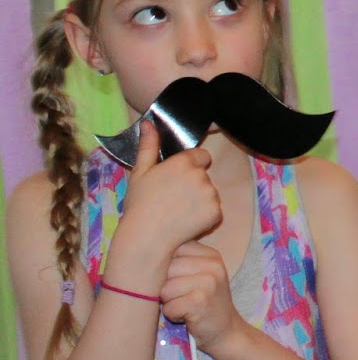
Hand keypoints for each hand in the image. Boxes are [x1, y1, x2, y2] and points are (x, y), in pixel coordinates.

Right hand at [120, 121, 221, 255]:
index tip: (178, 177)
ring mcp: (211, 195)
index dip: (191, 165)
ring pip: (210, 192)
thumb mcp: (140, 172)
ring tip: (178, 210)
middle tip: (173, 197)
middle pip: (204, 175)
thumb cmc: (140, 204)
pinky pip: (214, 210)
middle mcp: (201, 176)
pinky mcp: (216, 213)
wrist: (147, 236)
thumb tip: (148, 123)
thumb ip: (148, 146)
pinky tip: (187, 221)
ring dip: (199, 199)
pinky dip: (204, 216)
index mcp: (183, 163)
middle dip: (193, 183)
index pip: (201, 155)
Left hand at [159, 241, 243, 354]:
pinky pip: (169, 307)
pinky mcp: (201, 301)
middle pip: (165, 269)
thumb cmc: (204, 303)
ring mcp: (209, 282)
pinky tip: (187, 316)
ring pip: (164, 289)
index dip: (165, 267)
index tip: (177, 280)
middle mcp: (212, 265)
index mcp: (210, 255)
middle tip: (182, 296)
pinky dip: (173, 315)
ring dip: (168, 302)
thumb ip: (179, 261)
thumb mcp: (198, 276)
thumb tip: (142, 254)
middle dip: (165, 286)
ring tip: (184, 305)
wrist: (226, 332)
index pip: (171, 248)